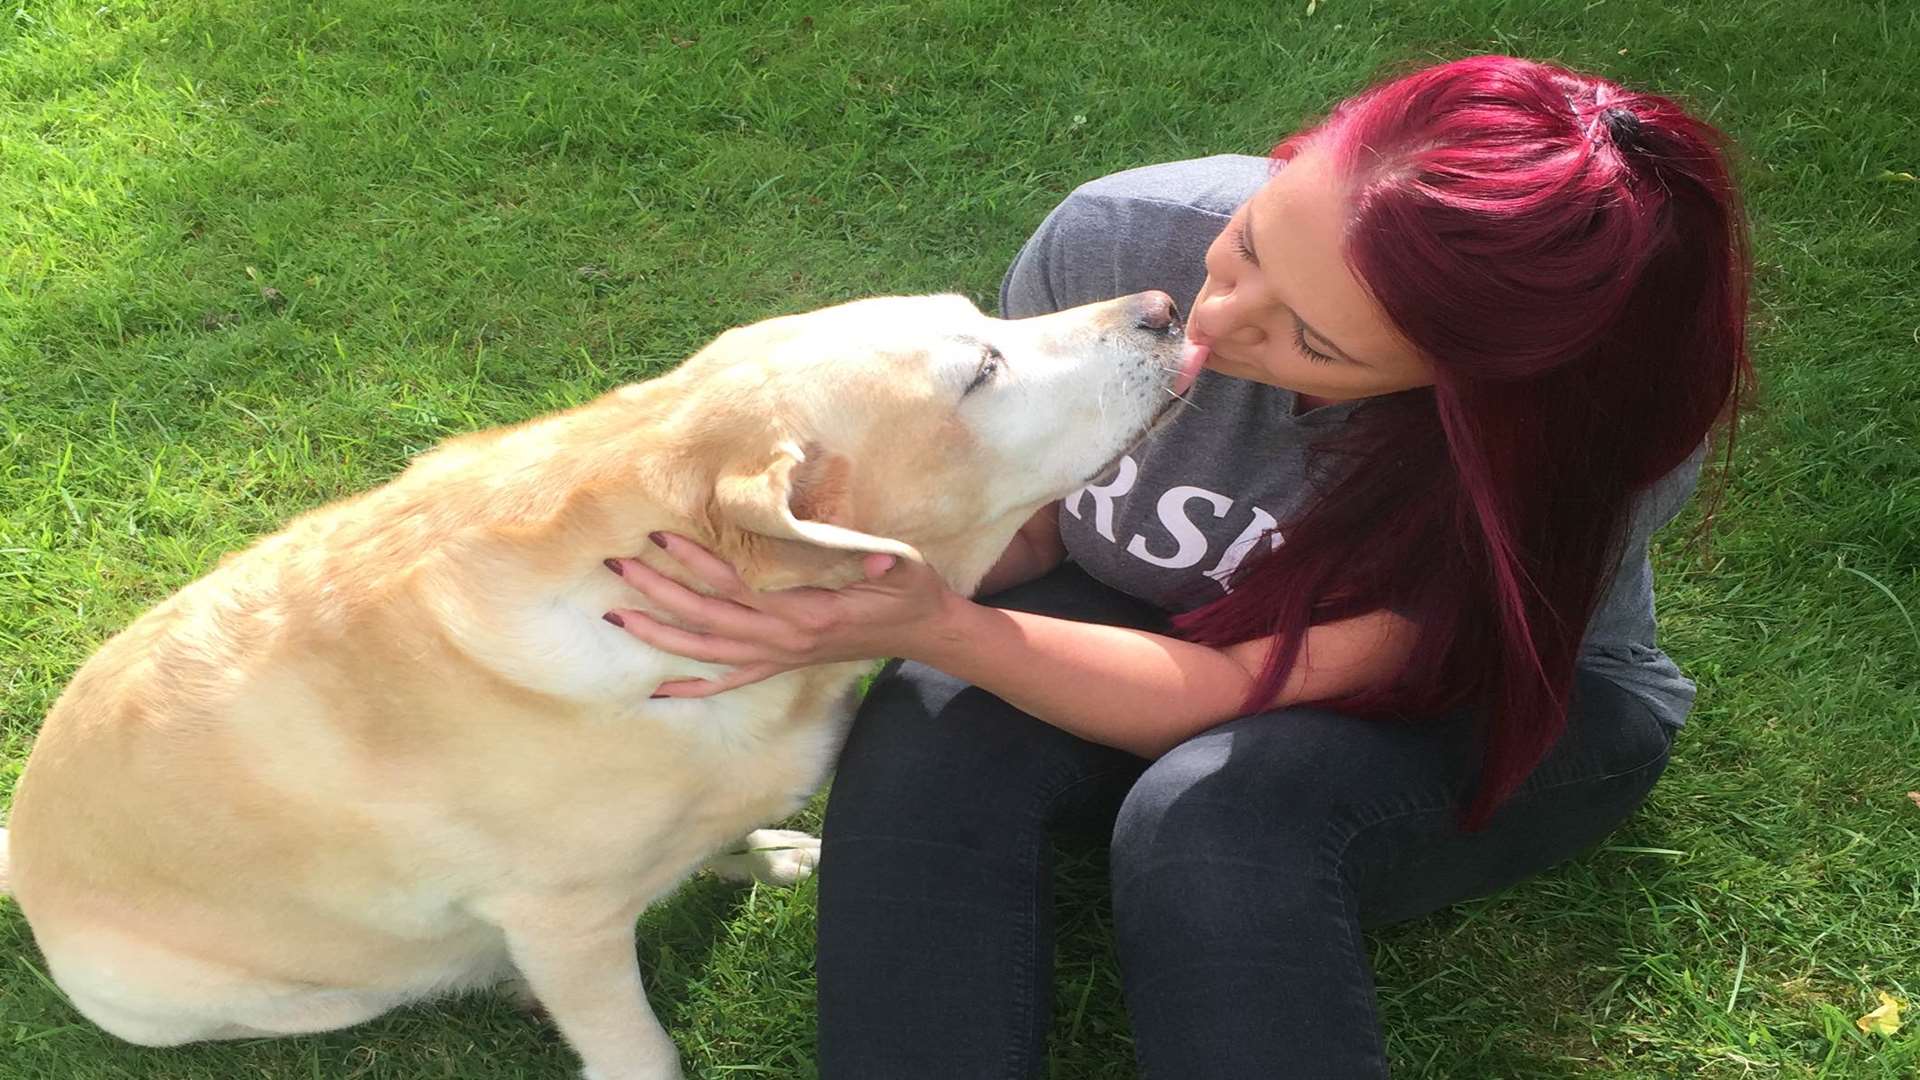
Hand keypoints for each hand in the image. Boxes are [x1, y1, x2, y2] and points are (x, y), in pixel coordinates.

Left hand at [602, 532, 960, 697]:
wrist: (922, 631)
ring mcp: (778, 658)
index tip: (660, 537)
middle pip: (706, 618)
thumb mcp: (903, 567)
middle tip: (617, 566)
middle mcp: (782, 641)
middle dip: (658, 593)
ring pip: (705, 652)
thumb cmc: (909, 590)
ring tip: (617, 616)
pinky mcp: (780, 666)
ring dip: (659, 635)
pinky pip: (727, 682)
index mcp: (804, 613)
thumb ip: (883, 564)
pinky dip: (690, 687)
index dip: (697, 563)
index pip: (737, 586)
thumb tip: (878, 561)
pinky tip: (656, 688)